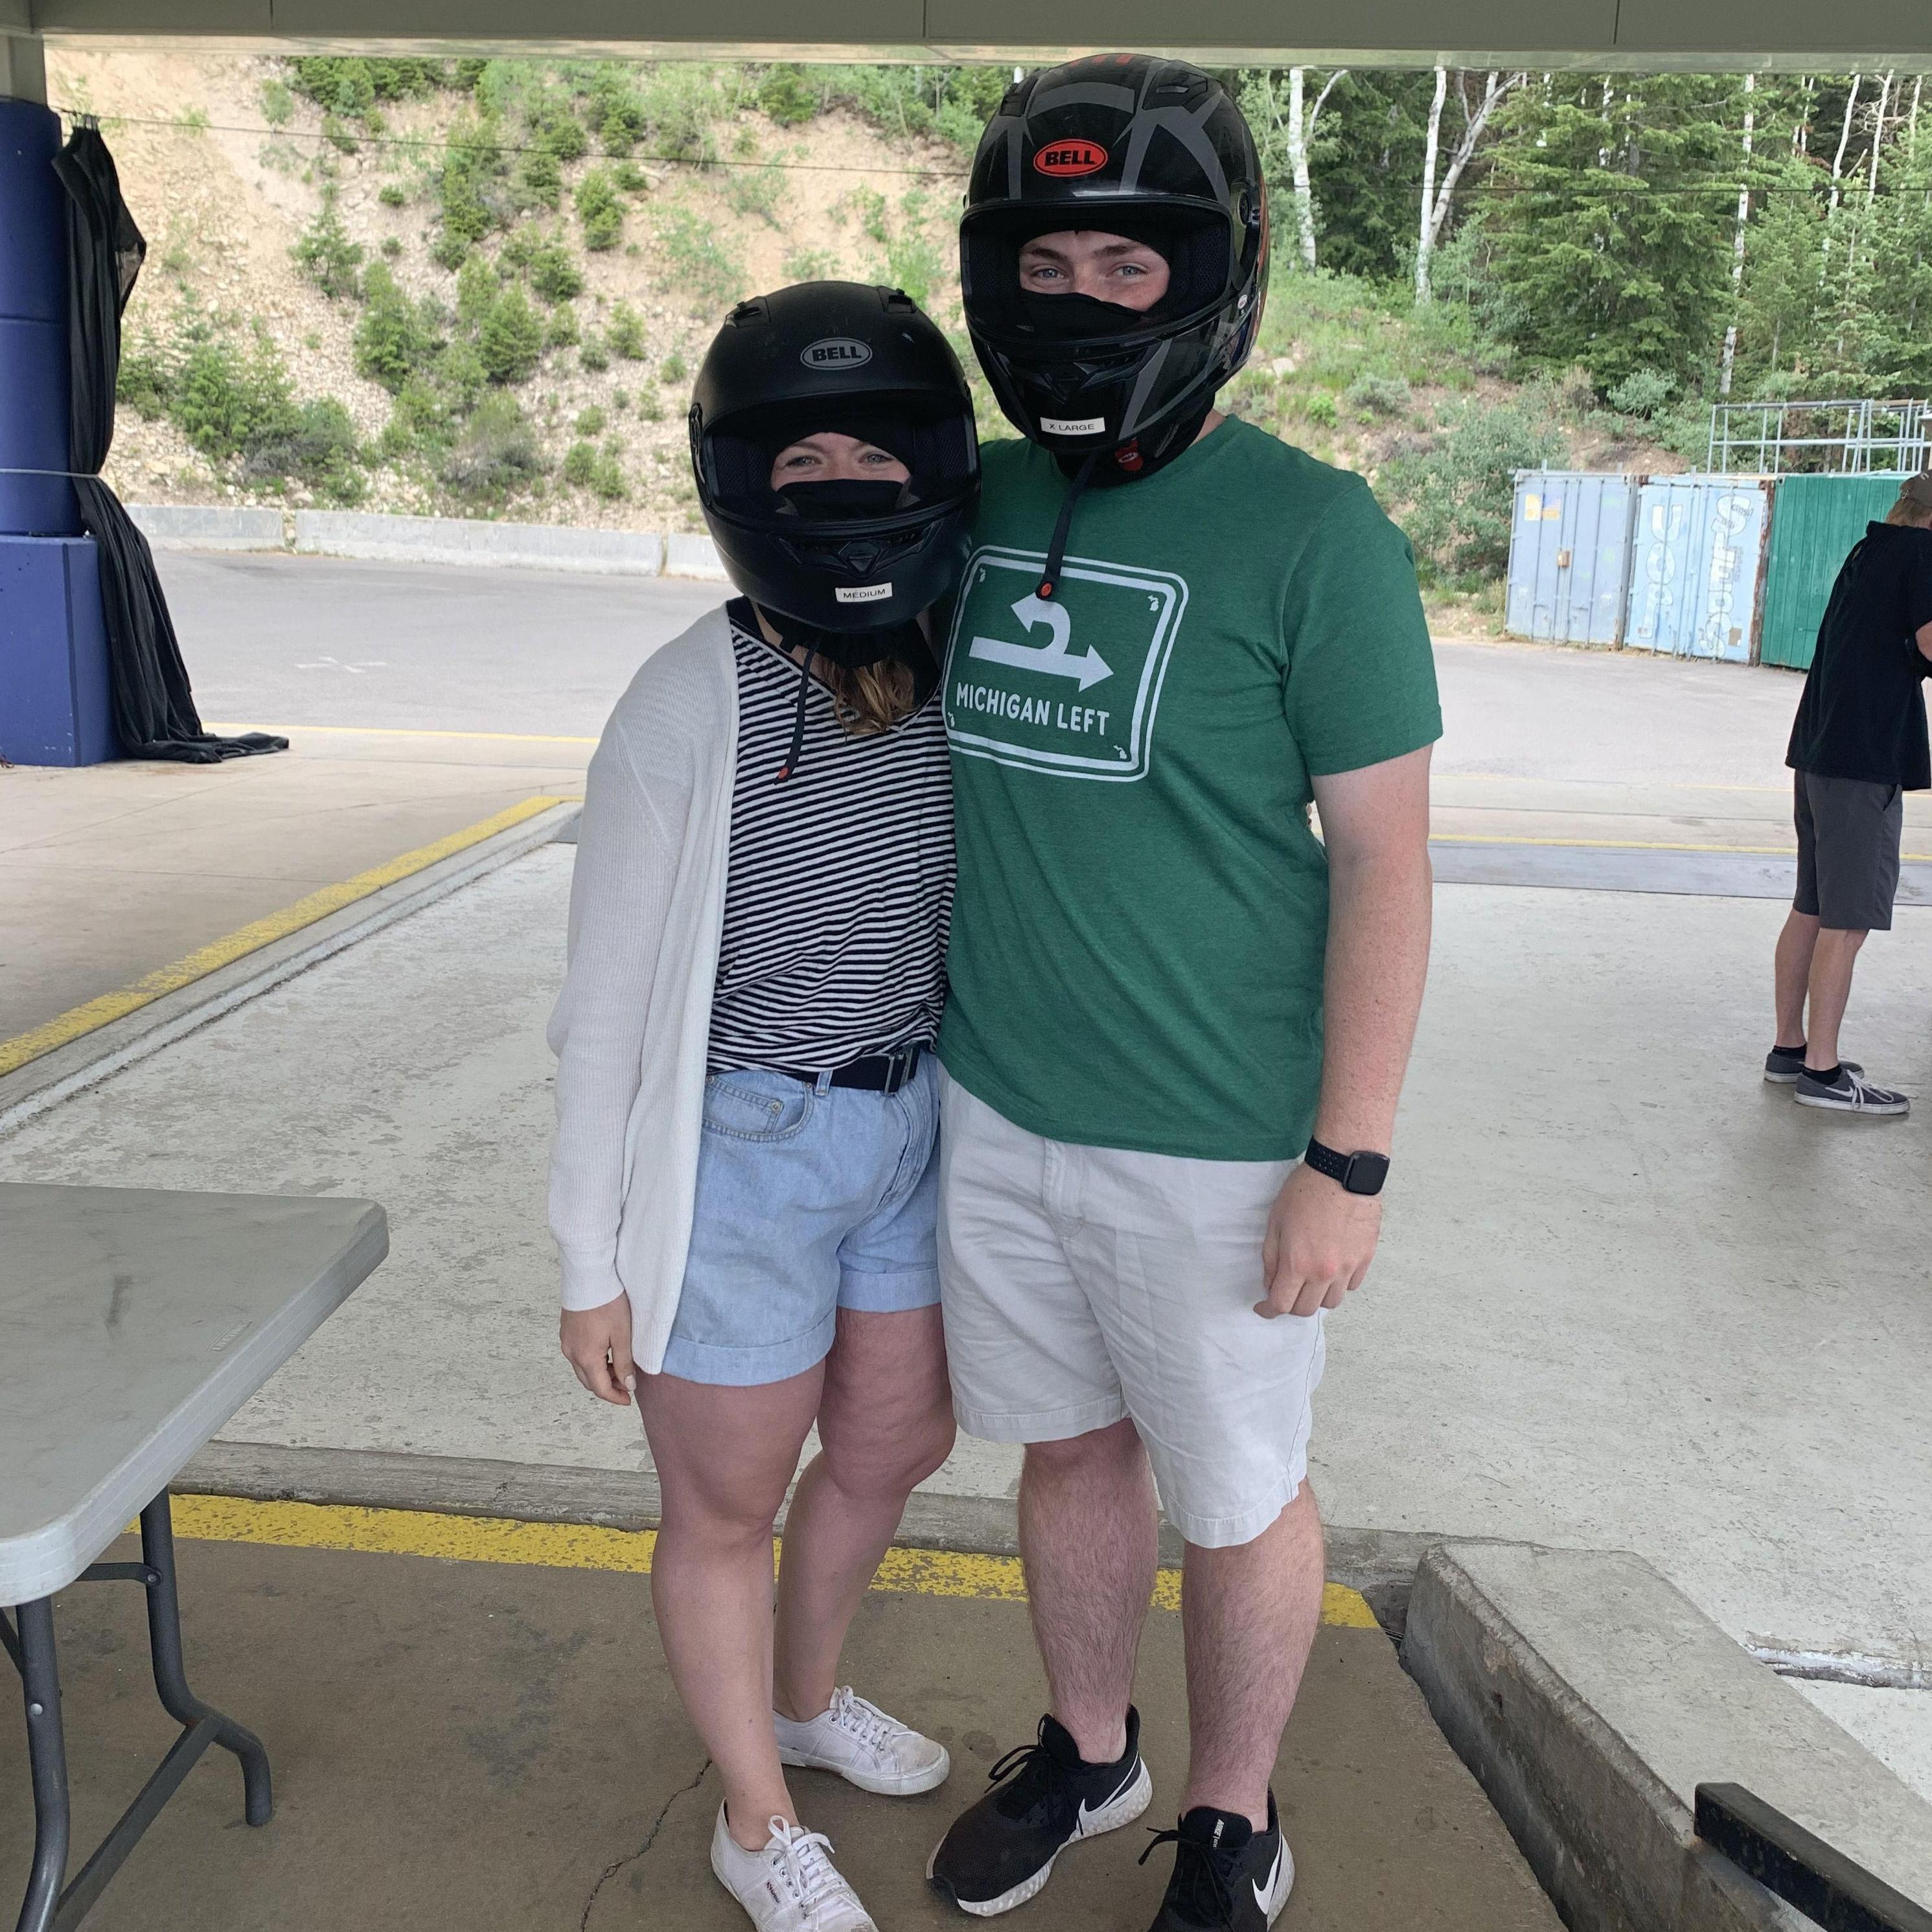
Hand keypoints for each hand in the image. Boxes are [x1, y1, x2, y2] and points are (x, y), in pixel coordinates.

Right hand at [561, 1293, 637, 1403]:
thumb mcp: (622, 1335)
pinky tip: (606, 1353)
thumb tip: (628, 1385)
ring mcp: (566, 1343)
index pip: (600, 1388)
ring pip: (583, 1369)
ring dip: (600, 1374)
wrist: (588, 1276)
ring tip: (620, 1368)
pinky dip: (592, 1362)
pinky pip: (578, 1356)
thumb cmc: (607, 1303)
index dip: (615, 1397)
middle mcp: (571, 1353)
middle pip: (589, 1381)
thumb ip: (624, 1363)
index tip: (629, 1399)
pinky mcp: (566, 1332)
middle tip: (627, 1384)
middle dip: (608, 1387)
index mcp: (586, 1357)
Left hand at [1256, 1162, 1382, 1318]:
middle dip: (1291, 1305)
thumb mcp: (1276, 1222)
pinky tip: (1331, 1269)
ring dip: (1317, 1297)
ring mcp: (1348, 1267)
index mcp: (1298, 1264)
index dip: (1268, 1310)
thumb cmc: (1306, 1191)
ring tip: (1310, 1281)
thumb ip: (1271, 1258)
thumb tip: (1271, 1283)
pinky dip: (1339, 1285)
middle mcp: (1324, 1272)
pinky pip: (1351, 1285)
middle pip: (1306, 1309)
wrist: (1343, 1172)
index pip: (1281, 1304)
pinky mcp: (1365, 1258)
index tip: (1263, 1308)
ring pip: (1332, 1302)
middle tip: (1285, 1291)